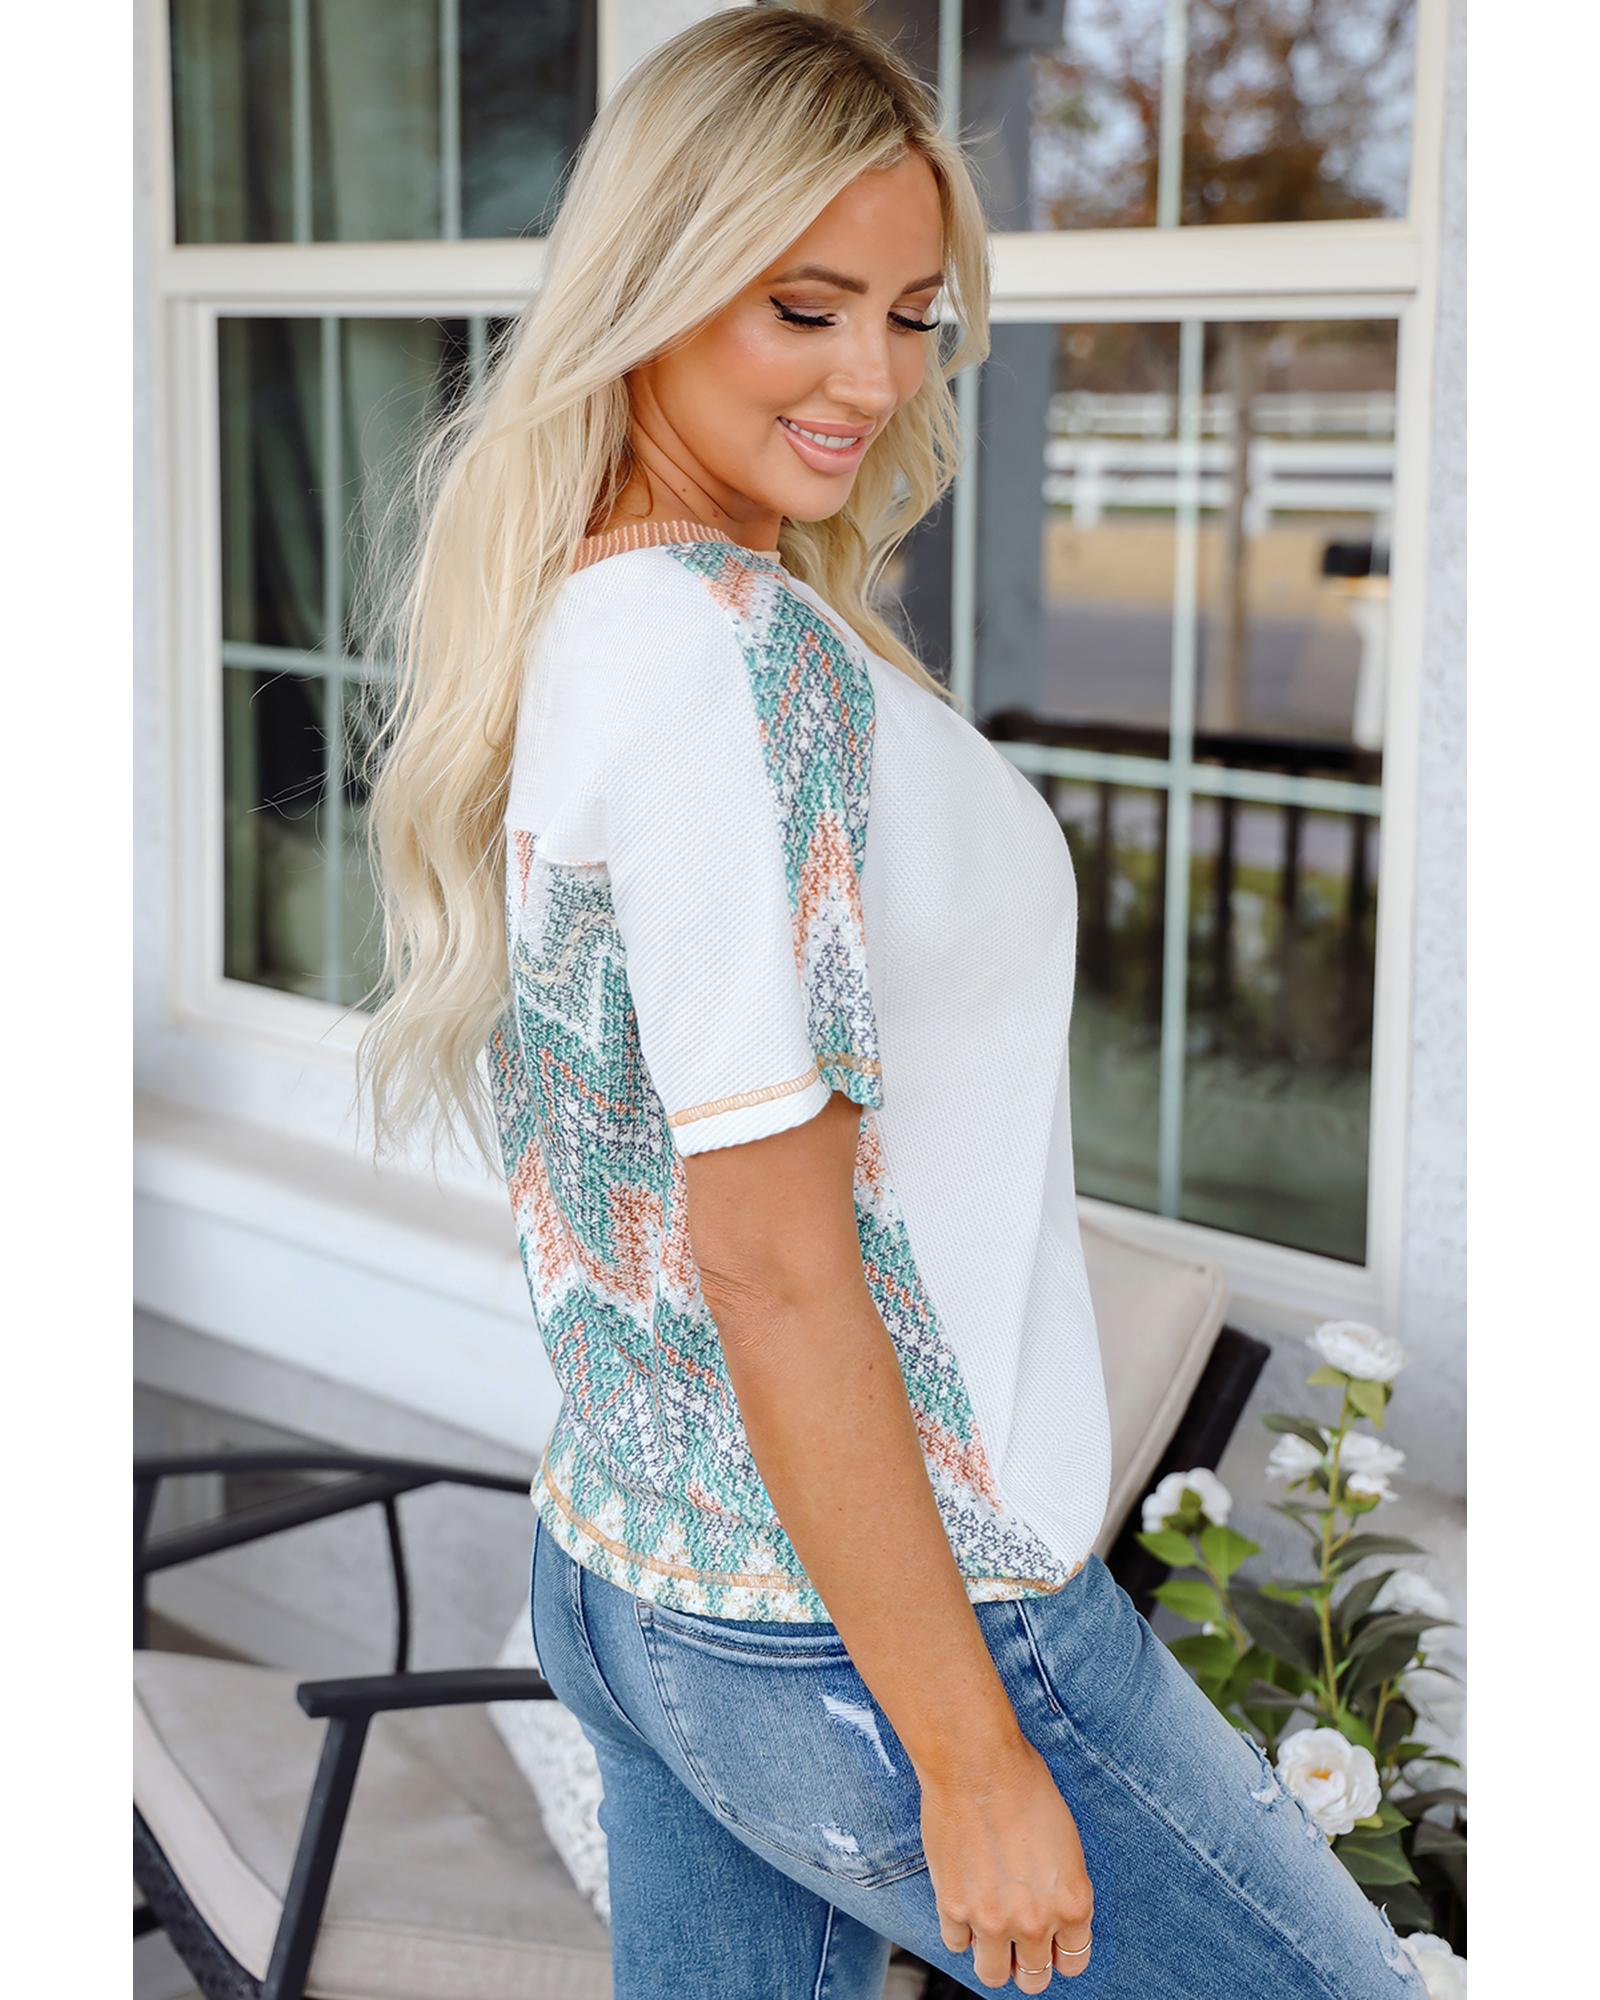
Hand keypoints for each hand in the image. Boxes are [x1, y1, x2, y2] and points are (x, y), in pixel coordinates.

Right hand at [920, 1733, 1094, 1990]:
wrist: (977, 1764)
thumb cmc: (1025, 1786)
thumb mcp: (1066, 1842)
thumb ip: (1061, 1887)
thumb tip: (1051, 1911)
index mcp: (1073, 1904)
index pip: (1073, 1962)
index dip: (1060, 1953)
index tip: (1049, 1945)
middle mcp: (1036, 1921)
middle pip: (1034, 1979)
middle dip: (1026, 1963)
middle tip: (1016, 1941)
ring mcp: (992, 1920)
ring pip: (993, 1974)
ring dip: (992, 1957)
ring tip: (988, 1930)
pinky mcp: (953, 1908)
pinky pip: (956, 1944)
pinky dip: (959, 1929)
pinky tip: (962, 1900)